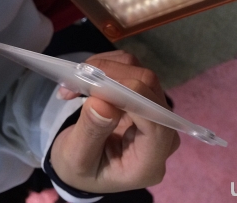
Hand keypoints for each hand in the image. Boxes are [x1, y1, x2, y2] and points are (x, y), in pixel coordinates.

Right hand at [51, 50, 180, 193]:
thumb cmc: (81, 168)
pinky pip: (133, 68)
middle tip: (75, 80)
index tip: (99, 88)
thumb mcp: (76, 159)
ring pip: (141, 75)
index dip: (134, 100)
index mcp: (148, 162)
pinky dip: (107, 67)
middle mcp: (162, 136)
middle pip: (150, 93)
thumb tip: (103, 104)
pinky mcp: (147, 95)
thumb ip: (91, 133)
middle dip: (112, 79)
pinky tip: (86, 79)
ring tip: (74, 82)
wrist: (83, 162)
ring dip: (106, 71)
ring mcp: (157, 113)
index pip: (157, 126)